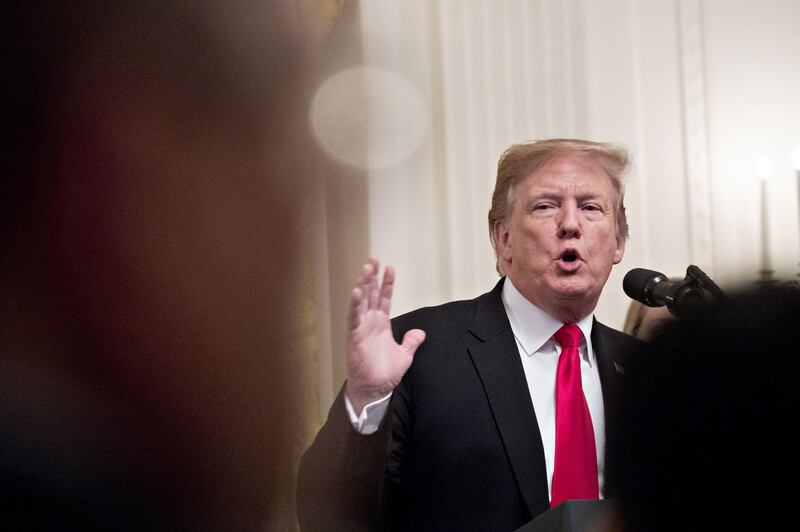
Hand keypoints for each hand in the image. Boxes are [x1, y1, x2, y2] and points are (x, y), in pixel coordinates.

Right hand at [345, 258, 424, 415]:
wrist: (375, 390)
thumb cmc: (385, 374)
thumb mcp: (404, 356)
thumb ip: (411, 342)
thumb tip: (420, 333)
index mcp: (381, 324)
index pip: (384, 298)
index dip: (387, 283)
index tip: (389, 267)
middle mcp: (369, 323)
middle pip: (370, 294)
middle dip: (371, 277)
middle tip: (373, 259)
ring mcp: (361, 328)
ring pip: (361, 302)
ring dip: (363, 285)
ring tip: (366, 268)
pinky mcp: (354, 337)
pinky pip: (354, 318)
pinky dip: (355, 305)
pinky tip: (357, 292)